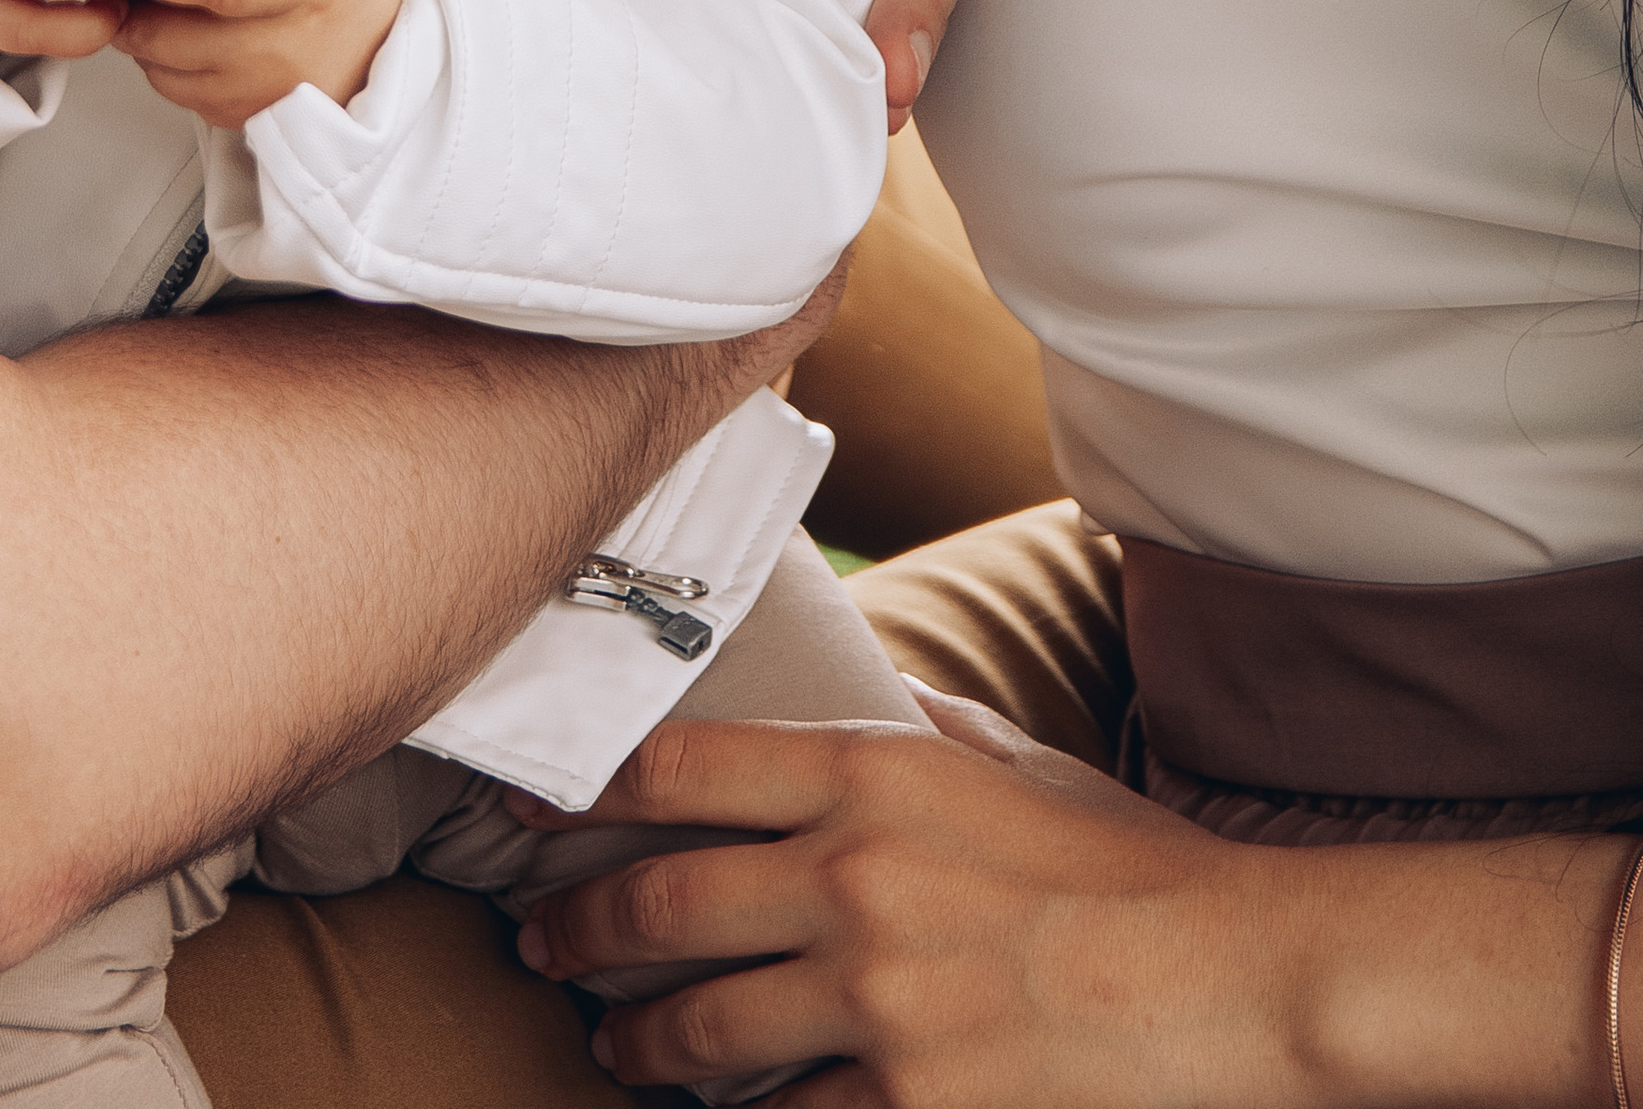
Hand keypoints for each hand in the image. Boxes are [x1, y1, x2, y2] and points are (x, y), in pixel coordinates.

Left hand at [512, 697, 1633, 1108]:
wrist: (1227, 982)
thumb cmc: (1126, 866)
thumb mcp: (1011, 760)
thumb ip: (913, 723)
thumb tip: (845, 685)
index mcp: (872, 778)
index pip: (681, 769)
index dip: (582, 786)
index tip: (525, 804)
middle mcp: (852, 882)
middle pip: (662, 903)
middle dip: (580, 928)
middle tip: (542, 942)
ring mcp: (876, 1002)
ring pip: (701, 1026)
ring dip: (636, 1038)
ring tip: (611, 1040)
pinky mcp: (910, 1104)